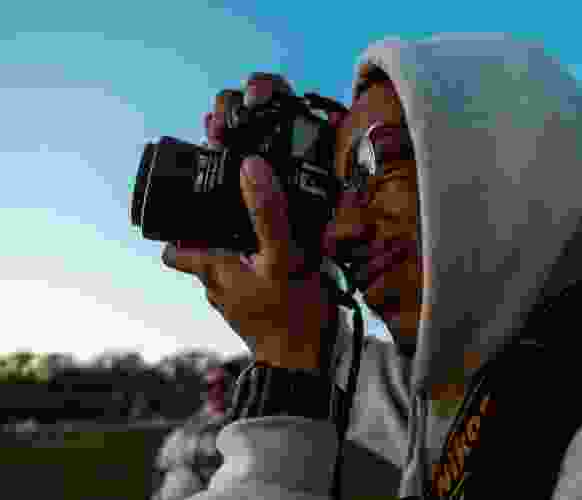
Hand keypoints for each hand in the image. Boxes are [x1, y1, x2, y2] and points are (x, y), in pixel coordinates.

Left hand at [162, 111, 332, 369]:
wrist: (304, 364)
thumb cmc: (289, 316)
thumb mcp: (281, 258)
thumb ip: (267, 215)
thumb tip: (251, 167)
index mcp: (212, 269)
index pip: (174, 246)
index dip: (178, 223)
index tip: (195, 203)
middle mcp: (217, 285)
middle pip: (202, 250)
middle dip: (220, 230)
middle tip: (243, 210)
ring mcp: (235, 300)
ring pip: (227, 265)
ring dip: (242, 248)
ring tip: (271, 234)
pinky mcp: (254, 309)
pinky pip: (247, 279)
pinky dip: (259, 266)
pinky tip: (284, 260)